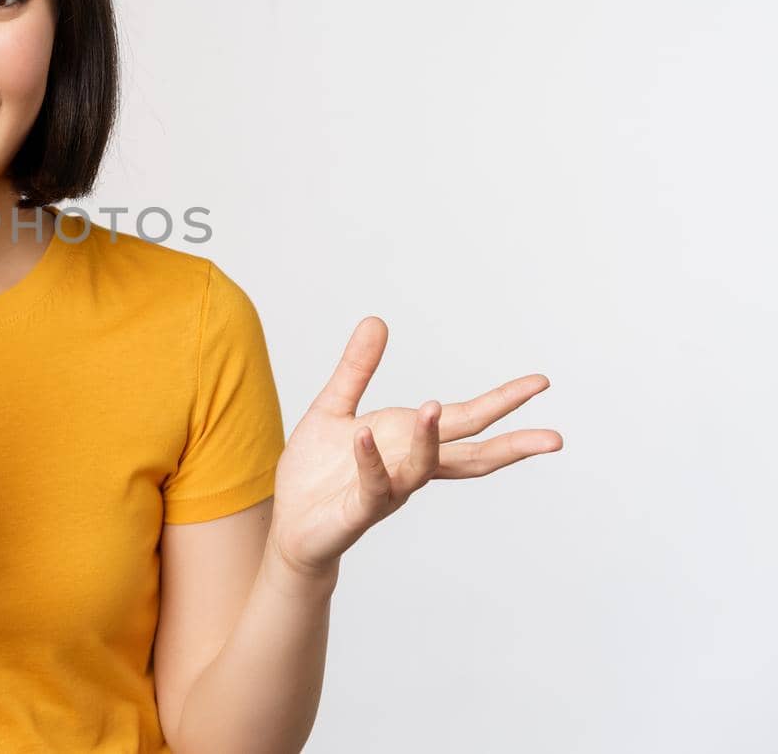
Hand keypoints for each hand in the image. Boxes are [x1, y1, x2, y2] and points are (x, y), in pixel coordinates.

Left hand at [266, 317, 562, 581]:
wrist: (289, 521)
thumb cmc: (317, 469)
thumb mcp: (335, 406)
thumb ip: (357, 368)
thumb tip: (376, 320)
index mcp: (411, 441)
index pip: (467, 420)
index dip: (503, 402)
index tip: (541, 382)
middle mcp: (410, 468)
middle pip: (472, 456)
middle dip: (513, 446)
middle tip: (554, 438)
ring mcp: (389, 490)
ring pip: (423, 467)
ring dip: (429, 438)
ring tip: (433, 406)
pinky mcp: (359, 509)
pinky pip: (372, 483)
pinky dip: (370, 459)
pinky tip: (363, 435)